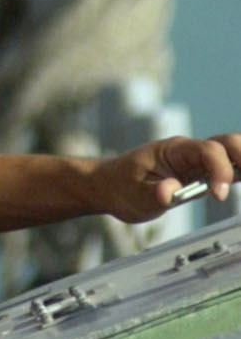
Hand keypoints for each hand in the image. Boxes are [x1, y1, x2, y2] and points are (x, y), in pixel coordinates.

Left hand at [89, 132, 240, 222]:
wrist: (111, 185)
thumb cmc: (122, 187)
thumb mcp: (134, 195)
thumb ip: (154, 194)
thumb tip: (170, 192)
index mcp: (175, 150)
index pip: (208, 150)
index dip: (220, 170)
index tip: (218, 195)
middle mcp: (190, 151)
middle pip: (228, 143)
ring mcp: (197, 161)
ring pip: (232, 151)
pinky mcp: (201, 174)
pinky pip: (228, 167)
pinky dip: (240, 171)